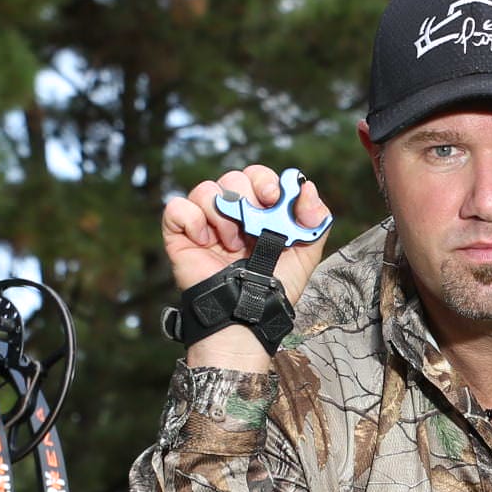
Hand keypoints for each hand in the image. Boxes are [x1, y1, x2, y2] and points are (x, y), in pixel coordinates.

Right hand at [161, 165, 333, 299]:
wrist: (247, 315)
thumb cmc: (273, 289)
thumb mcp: (305, 255)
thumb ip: (315, 221)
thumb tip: (306, 186)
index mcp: (258, 213)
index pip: (256, 177)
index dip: (264, 180)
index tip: (272, 197)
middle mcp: (231, 214)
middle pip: (232, 178)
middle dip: (244, 197)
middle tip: (251, 227)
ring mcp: (205, 223)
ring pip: (205, 189)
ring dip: (222, 215)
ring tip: (232, 245)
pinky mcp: (181, 236)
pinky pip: (176, 208)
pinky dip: (191, 219)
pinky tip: (205, 242)